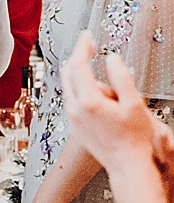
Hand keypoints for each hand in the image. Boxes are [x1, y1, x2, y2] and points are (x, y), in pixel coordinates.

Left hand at [61, 34, 157, 171]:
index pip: (78, 66)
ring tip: (109, 89)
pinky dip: (80, 91)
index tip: (86, 36)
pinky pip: (72, 100)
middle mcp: (75, 110)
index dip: (82, 47)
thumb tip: (111, 59)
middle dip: (77, 58)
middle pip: (68, 74)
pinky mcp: (74, 127)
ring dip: (81, 76)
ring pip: (69, 87)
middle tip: (88, 46)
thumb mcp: (134, 104)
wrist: (128, 166)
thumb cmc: (134, 139)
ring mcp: (72, 119)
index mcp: (89, 102)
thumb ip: (121, 78)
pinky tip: (99, 97)